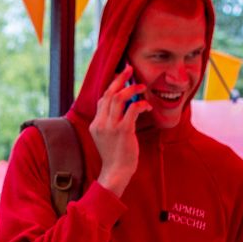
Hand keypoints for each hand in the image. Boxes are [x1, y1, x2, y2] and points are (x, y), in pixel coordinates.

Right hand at [90, 66, 147, 196]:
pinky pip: (132, 109)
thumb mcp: (106, 137)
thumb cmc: (115, 156)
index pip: (102, 99)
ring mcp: (111, 127)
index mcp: (96, 123)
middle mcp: (101, 123)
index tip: (121, 76)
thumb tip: (124, 107)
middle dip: (120, 79)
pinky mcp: (123, 131)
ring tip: (142, 87)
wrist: (116, 172)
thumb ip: (110, 122)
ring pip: (119, 98)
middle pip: (109, 93)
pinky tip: (147, 105)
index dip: (112, 85)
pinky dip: (141, 104)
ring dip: (132, 89)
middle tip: (130, 69)